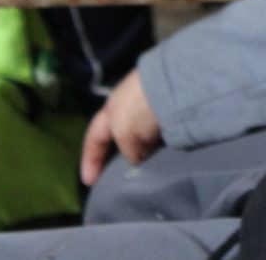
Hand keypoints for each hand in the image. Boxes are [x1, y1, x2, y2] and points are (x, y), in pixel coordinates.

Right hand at [80, 68, 161, 185]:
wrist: (176, 83)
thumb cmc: (141, 107)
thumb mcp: (124, 134)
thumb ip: (127, 151)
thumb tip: (138, 158)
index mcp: (110, 109)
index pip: (94, 138)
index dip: (90, 160)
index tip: (89, 182)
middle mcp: (129, 104)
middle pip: (118, 134)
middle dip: (118, 153)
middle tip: (118, 176)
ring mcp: (151, 103)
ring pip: (140, 134)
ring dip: (140, 149)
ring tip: (143, 168)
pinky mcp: (171, 105)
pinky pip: (159, 130)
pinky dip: (156, 142)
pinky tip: (161, 153)